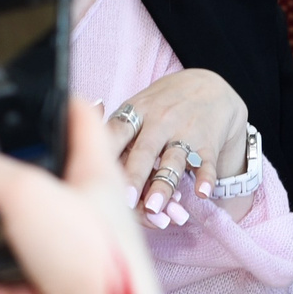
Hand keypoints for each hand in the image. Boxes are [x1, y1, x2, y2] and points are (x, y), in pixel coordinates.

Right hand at [0, 97, 172, 293]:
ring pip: (23, 241)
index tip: (32, 90)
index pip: (82, 122)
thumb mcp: (27, 193)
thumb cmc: (88, 254)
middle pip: (45, 185)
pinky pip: (11, 291)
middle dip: (7, 179)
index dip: (59, 100)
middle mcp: (87, 216)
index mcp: (95, 177)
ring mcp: (72, 259)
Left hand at [107, 69, 249, 227]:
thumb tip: (82, 154)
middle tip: (122, 200)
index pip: (117, 134)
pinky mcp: (208, 143)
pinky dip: (206, 178)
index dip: (106, 154)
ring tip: (154, 207)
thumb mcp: (137, 106)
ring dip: (163, 185)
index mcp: (136, 112)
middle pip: (144, 151)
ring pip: (173, 161)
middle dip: (133, 175)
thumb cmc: (163, 104)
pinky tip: (202, 194)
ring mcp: (185, 132)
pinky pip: (206, 163)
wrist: (210, 86)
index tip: (94, 175)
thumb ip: (115, 131)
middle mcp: (159, 122)